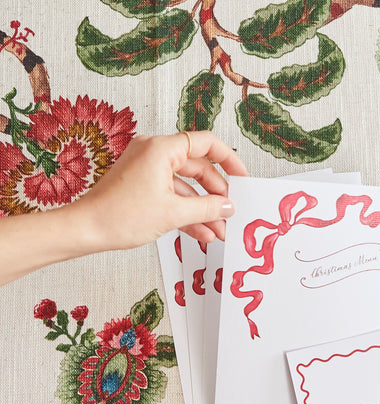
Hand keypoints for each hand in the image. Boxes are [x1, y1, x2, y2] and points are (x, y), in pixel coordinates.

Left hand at [75, 131, 247, 251]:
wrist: (86, 230)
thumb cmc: (120, 215)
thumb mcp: (174, 213)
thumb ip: (208, 208)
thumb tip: (229, 206)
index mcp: (162, 149)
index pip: (207, 144)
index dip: (230, 160)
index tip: (243, 178)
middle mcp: (155, 154)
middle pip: (198, 169)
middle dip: (216, 194)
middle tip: (231, 212)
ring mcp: (148, 171)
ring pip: (187, 187)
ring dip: (204, 209)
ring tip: (219, 230)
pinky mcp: (143, 187)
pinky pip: (173, 196)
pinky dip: (187, 212)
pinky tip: (203, 233)